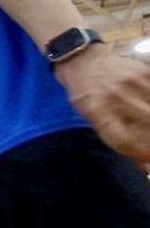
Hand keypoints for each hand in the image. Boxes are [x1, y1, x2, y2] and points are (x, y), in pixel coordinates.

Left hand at [55, 46, 149, 161]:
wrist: (84, 61)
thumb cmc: (86, 95)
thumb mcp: (90, 117)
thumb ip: (116, 138)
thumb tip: (144, 166)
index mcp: (97, 112)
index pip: (125, 140)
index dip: (141, 154)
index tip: (148, 163)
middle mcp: (115, 97)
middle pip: (148, 123)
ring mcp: (132, 83)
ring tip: (147, 124)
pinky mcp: (145, 72)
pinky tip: (148, 108)